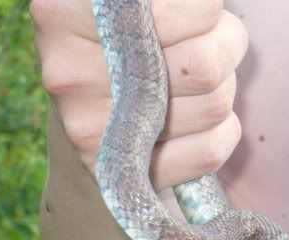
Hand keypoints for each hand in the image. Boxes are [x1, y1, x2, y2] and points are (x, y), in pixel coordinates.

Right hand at [31, 0, 247, 190]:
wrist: (89, 128)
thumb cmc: (124, 53)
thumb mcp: (129, 12)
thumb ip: (164, 5)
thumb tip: (210, 10)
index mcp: (63, 14)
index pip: (172, 11)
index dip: (206, 11)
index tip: (201, 15)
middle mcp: (70, 74)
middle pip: (203, 65)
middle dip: (223, 51)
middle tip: (208, 49)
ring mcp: (94, 133)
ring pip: (215, 105)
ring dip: (224, 91)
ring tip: (196, 86)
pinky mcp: (125, 174)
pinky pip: (212, 148)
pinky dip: (225, 130)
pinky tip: (201, 122)